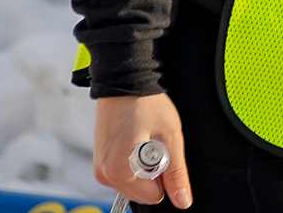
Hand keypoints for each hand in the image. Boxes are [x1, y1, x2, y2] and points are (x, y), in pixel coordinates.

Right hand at [93, 93, 192, 207]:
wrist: (126, 81)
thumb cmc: (147, 104)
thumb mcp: (170, 136)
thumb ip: (176, 173)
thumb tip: (183, 201)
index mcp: (118, 171)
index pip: (152, 196)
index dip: (165, 174)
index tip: (162, 148)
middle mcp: (104, 174)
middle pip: (141, 193)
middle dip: (154, 172)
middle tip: (153, 141)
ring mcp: (99, 167)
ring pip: (133, 184)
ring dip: (144, 167)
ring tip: (144, 137)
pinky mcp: (100, 161)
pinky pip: (123, 174)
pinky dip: (133, 162)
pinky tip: (135, 139)